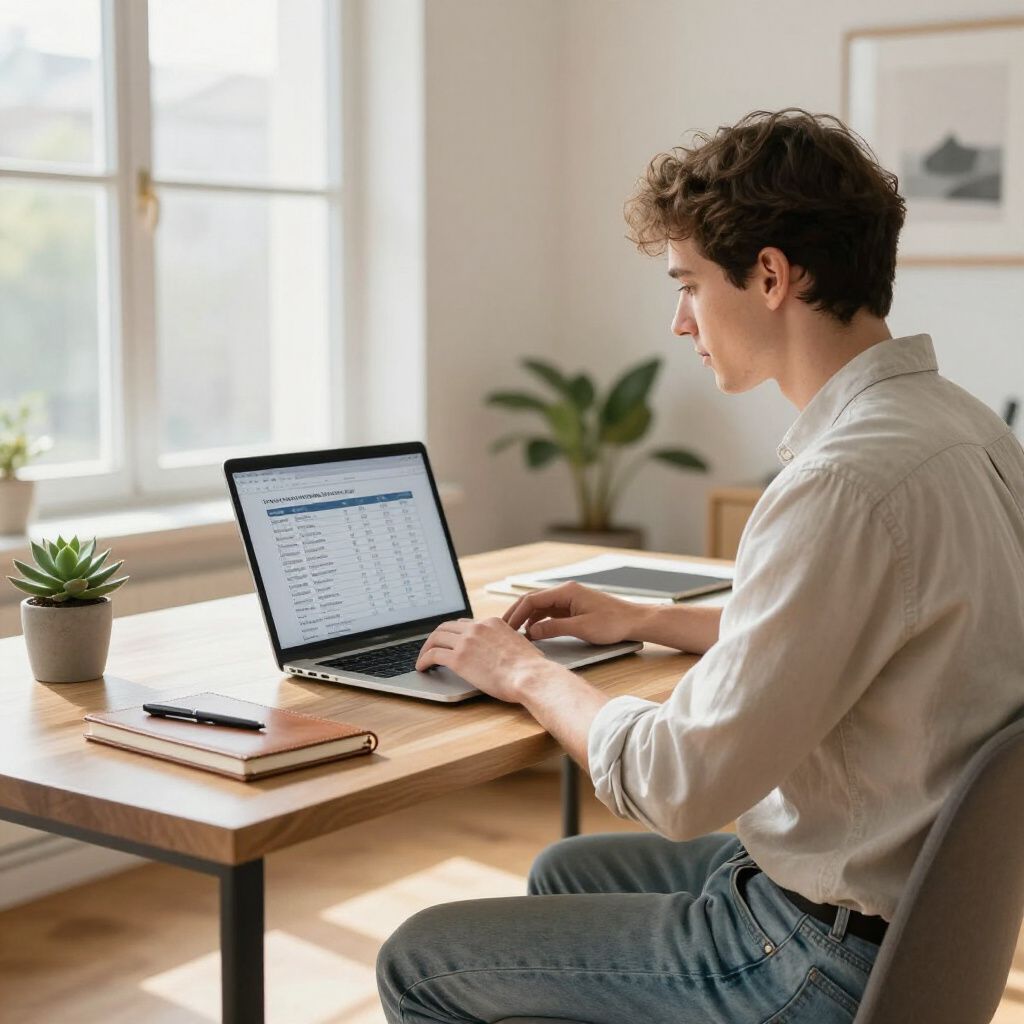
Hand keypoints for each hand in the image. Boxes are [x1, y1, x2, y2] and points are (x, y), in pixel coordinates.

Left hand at [415, 616, 554, 701]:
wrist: (530, 676)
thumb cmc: (531, 667)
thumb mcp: (520, 645)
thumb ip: (507, 643)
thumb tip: (507, 652)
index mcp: (492, 622)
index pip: (465, 623)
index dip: (454, 633)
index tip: (450, 641)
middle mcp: (477, 628)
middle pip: (446, 627)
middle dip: (436, 638)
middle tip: (431, 648)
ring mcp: (466, 641)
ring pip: (435, 638)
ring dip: (426, 648)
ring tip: (422, 659)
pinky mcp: (458, 658)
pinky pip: (433, 655)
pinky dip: (423, 660)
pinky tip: (422, 668)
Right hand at [503, 582, 644, 644]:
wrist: (634, 621)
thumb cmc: (613, 623)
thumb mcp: (581, 628)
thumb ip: (554, 629)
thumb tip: (531, 632)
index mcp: (566, 591)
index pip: (532, 599)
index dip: (516, 613)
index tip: (506, 627)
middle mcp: (565, 592)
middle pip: (533, 600)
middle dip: (516, 614)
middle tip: (503, 628)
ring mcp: (569, 599)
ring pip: (540, 607)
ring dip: (527, 618)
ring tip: (515, 633)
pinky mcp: (573, 608)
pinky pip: (550, 612)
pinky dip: (539, 621)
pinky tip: (533, 632)